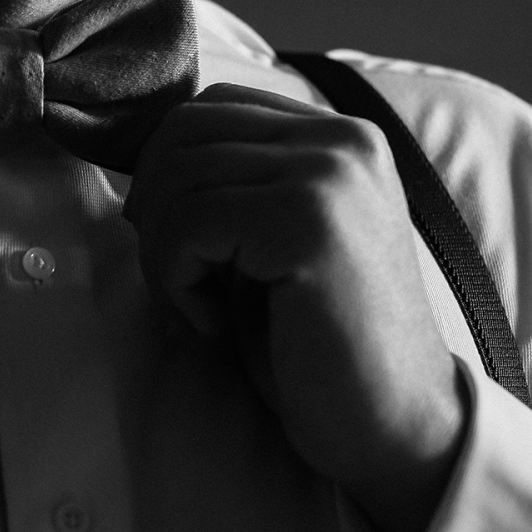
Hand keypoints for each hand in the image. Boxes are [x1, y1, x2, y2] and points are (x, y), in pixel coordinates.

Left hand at [124, 83, 467, 531]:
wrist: (391, 424)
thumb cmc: (317, 343)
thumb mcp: (269, 241)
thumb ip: (231, 184)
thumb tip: (140, 161)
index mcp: (338, 135)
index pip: (208, 107)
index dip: (165, 170)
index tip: (179, 244)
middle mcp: (342, 139)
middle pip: (183, 132)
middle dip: (154, 208)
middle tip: (179, 281)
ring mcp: (329, 175)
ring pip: (177, 178)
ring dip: (163, 254)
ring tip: (204, 309)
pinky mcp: (308, 222)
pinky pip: (188, 224)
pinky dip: (176, 282)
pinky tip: (216, 324)